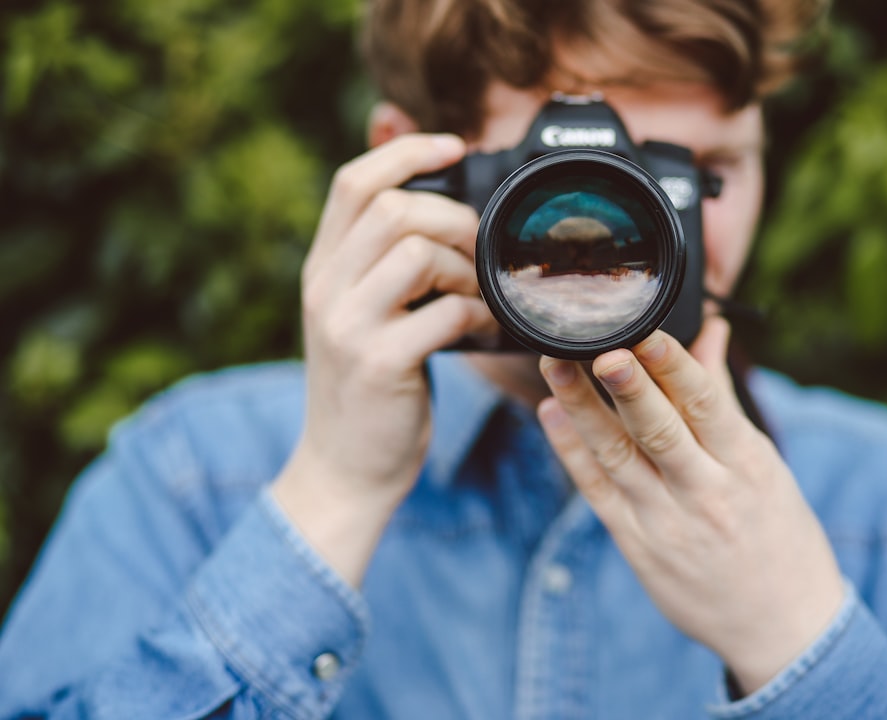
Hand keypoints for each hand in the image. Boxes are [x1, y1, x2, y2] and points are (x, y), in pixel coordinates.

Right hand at [273, 134, 496, 585]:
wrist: (344, 469)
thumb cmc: (368, 388)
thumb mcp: (361, 315)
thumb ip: (383, 263)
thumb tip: (434, 207)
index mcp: (322, 269)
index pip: (355, 181)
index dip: (406, 151)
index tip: (455, 146)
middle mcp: (325, 288)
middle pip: (393, 208)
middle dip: (454, 219)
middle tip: (477, 253)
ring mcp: (347, 326)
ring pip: (417, 251)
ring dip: (465, 269)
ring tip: (476, 297)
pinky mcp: (379, 363)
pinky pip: (442, 312)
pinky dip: (476, 315)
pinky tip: (483, 332)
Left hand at [537, 316, 844, 691]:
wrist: (783, 625)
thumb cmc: (778, 533)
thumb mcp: (763, 463)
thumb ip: (723, 396)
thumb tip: (711, 330)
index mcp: (748, 466)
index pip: (708, 406)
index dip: (675, 367)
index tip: (647, 331)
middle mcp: (706, 493)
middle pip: (659, 431)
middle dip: (627, 388)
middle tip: (597, 346)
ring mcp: (667, 523)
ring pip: (618, 458)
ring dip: (583, 411)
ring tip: (554, 367)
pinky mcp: (638, 545)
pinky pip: (598, 493)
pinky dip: (572, 453)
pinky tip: (552, 415)